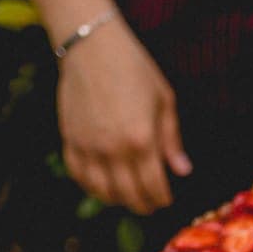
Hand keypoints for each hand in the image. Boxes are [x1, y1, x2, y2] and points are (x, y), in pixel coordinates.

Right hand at [57, 20, 192, 214]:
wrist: (91, 46)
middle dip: (143, 205)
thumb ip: (172, 139)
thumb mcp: (164, 100)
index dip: (162, 199)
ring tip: (127, 197)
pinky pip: (79, 175)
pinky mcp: (70, 139)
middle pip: (129, 195)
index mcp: (141, 139)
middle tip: (150, 205)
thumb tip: (182, 170)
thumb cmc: (134, 68)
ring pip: (102, 191)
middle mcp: (113, 148)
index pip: (153, 186)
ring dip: (117, 200)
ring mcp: (88, 146)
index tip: (166, 200)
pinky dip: (90, 186)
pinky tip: (101, 186)